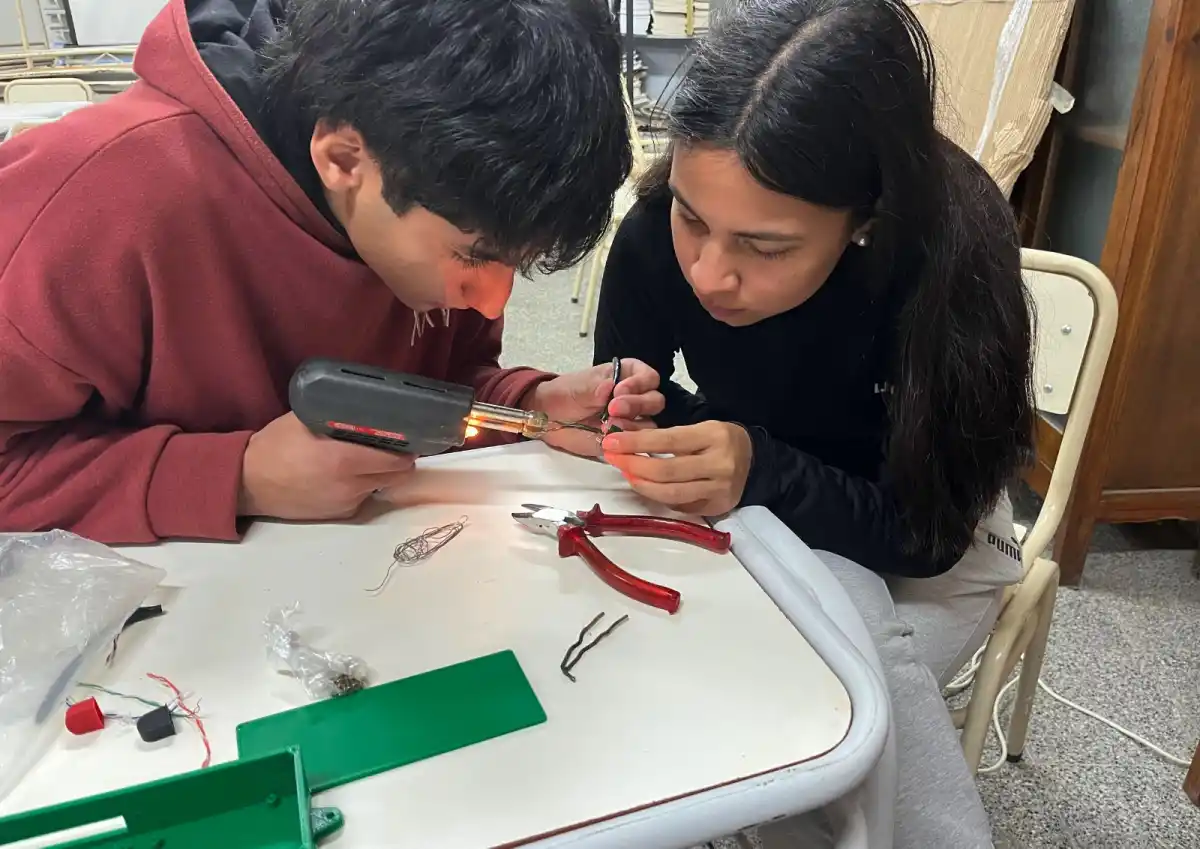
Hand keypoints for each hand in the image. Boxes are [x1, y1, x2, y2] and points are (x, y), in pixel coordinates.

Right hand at [239, 412, 415, 520]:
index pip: (398, 460)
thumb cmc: (276, 445)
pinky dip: (362, 486)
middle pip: (397, 476)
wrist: (248, 482)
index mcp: (345, 461)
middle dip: (397, 462)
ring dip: (378, 474)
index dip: (406, 448)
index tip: (406, 438)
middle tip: (388, 447)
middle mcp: (351, 486)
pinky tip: (342, 475)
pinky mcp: (339, 515)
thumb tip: (370, 408)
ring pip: (380, 486)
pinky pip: (363, 497)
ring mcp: (346, 503)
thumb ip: (340, 416)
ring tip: (360, 459)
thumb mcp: (307, 420)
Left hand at [524, 358, 664, 456]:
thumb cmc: (565, 395)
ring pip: (649, 424)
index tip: (618, 390)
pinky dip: (626, 443)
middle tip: (612, 409)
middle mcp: (634, 397)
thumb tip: (610, 386)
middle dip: (636, 404)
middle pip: (655, 401)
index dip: (639, 384)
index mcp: (627, 376)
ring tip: (607, 426)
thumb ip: (595, 387)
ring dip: (631, 426)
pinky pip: (637, 444)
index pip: (649, 378)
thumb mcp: (578, 387)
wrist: (549, 418)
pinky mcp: (624, 440)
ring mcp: (631, 420)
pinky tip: (609, 440)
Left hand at [601, 421, 753, 516]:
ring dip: (642, 485)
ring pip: (671, 494)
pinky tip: (646, 487)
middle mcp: (719, 464)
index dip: (636, 443)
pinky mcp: (717, 507)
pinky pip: (680, 506)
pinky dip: (658, 497)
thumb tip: (625, 440)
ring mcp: (720, 489)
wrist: (753, 460)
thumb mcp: (699, 428)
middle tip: (613, 459)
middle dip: (633, 465)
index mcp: (714, 436)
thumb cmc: (719, 440)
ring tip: (626, 474)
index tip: (612, 442)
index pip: (668, 440)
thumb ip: (665, 436)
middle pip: (667, 471)